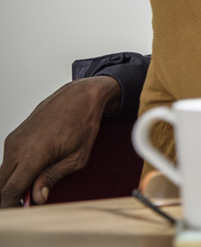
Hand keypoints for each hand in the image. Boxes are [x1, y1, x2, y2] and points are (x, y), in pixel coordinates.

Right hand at [0, 76, 120, 206]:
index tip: (21, 213)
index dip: (12, 206)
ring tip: (35, 185)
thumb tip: (36, 197)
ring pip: (3, 173)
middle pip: (1, 184)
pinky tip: (33, 171)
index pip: (10, 190)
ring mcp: (13, 140)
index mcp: (32, 155)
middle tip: (28, 203)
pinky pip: (8, 160)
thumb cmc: (83, 124)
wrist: (80, 96)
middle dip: (11, 197)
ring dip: (14, 183)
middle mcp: (17, 147)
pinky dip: (15, 171)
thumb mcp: (76, 157)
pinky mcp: (14, 136)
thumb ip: (52, 178)